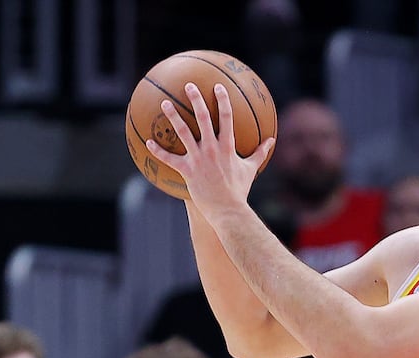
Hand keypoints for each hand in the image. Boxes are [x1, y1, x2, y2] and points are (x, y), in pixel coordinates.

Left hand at [144, 82, 274, 216]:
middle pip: (203, 118)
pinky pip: (169, 158)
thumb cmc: (240, 189)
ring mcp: (198, 159)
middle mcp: (212, 149)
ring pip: (183, 132)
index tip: (217, 87)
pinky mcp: (187, 170)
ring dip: (173, 116)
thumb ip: (260, 152)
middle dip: (196, 100)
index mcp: (227, 147)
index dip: (222, 100)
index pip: (227, 118)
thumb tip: (272, 140)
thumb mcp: (251, 169)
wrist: (228, 209)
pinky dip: (158, 150)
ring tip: (165, 103)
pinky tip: (147, 142)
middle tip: (189, 86)